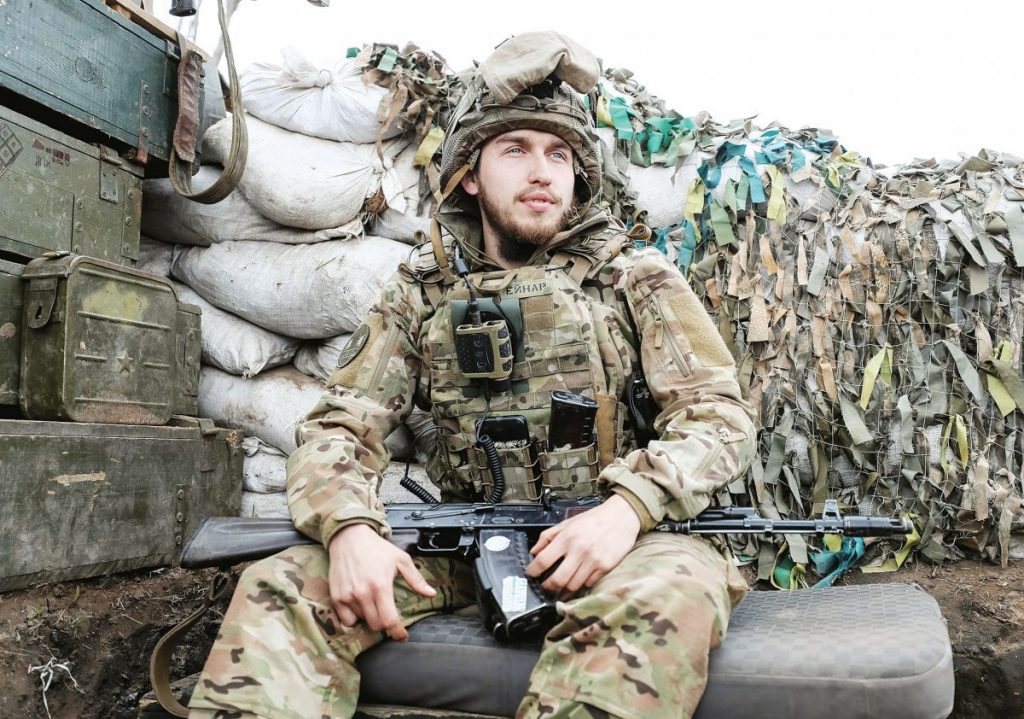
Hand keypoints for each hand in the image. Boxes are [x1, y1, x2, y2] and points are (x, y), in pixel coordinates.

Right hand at [327, 524, 435, 640]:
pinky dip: (354, 616)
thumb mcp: (401, 560)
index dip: (397, 632)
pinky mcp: (336, 597)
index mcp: (381, 586)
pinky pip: (346, 619)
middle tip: (386, 610)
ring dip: (369, 616)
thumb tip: (431, 594)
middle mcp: (363, 593)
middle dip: (385, 622)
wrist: (349, 538)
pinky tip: (359, 604)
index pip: (390, 620)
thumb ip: (416, 579)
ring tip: (372, 600)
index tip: (402, 636)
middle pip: (376, 624)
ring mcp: (348, 596)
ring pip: (362, 621)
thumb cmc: (377, 548)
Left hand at [525, 494, 641, 594]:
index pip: (543, 560)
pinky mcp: (606, 567)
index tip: (531, 574)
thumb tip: (534, 552)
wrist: (622, 517)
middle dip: (548, 586)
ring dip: (564, 588)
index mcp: (567, 537)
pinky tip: (579, 578)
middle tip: (545, 586)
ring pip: (573, 585)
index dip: (533, 571)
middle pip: (558, 579)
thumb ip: (548, 536)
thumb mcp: (568, 522)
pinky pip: (589, 583)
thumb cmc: (594, 519)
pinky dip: (581, 583)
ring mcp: (593, 560)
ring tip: (561, 584)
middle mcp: (579, 550)